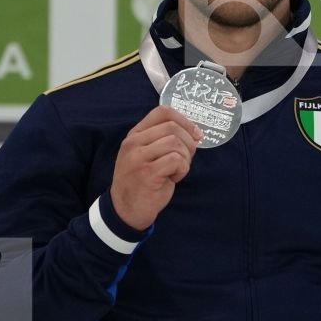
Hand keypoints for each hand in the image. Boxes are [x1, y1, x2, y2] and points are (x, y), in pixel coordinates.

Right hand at [110, 106, 203, 230]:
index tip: (195, 134)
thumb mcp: (147, 155)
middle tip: (186, 158)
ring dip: (185, 158)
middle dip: (188, 142)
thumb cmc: (142, 182)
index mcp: (135, 134)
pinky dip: (182, 169)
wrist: (126, 209)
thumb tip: (195, 132)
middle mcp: (134, 142)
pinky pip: (175, 160)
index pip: (163, 112)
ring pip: (175, 143)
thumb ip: (164, 141)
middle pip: (172, 127)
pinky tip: (174, 178)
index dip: (185, 121)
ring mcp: (138, 157)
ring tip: (177, 170)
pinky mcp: (147, 173)